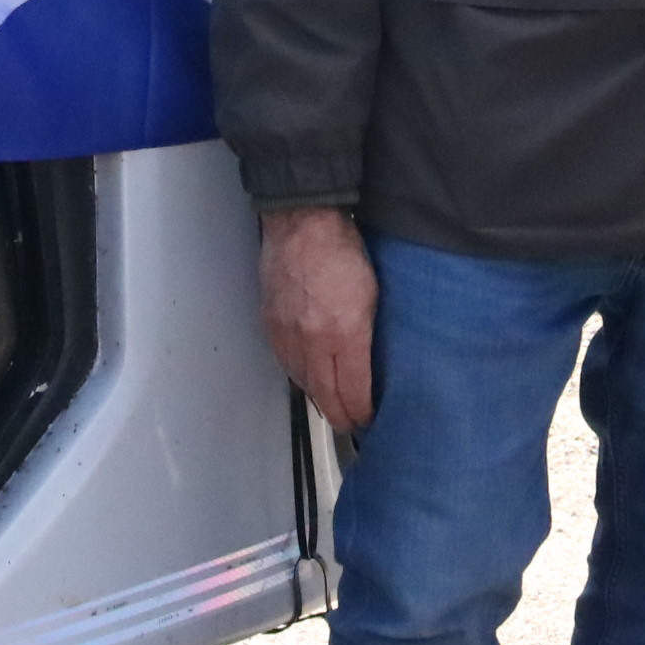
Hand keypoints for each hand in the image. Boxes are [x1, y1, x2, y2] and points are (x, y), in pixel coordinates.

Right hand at [257, 204, 377, 433]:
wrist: (302, 222)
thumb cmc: (342, 250)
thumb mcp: (374, 295)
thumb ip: (368, 336)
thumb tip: (369, 366)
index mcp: (344, 333)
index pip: (352, 393)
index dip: (361, 413)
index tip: (369, 419)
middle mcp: (312, 340)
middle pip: (324, 397)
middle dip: (341, 416)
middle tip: (352, 423)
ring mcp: (287, 335)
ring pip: (303, 384)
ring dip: (319, 398)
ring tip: (334, 405)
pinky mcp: (270, 326)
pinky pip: (286, 364)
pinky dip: (300, 376)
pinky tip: (311, 377)